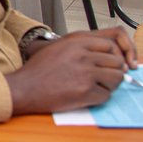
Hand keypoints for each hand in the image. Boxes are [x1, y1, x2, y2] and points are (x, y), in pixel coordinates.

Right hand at [6, 32, 132, 114]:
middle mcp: (83, 56)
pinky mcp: (85, 92)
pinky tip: (86, 97)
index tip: (111, 64)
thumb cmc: (38, 71)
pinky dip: (99, 98)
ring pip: (117, 79)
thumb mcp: (57, 48)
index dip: (113, 56)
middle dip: (114, 72)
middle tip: (105, 79)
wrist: (25, 88)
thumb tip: (103, 56)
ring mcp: (86, 74)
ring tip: (96, 88)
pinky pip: (106, 96)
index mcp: (77, 43)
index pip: (110, 46)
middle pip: (117, 63)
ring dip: (110, 85)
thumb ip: (80, 48)